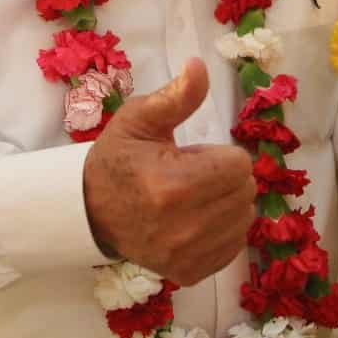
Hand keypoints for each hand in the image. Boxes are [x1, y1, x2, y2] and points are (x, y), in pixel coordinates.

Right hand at [83, 58, 254, 286]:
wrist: (91, 210)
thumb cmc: (119, 159)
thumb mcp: (141, 118)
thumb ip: (177, 95)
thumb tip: (199, 65)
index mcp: (174, 184)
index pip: (239, 164)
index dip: (220, 154)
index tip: (193, 156)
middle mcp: (184, 225)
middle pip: (245, 191)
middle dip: (226, 177)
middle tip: (192, 175)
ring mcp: (187, 254)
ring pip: (244, 218)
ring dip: (228, 203)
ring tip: (194, 197)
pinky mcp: (190, 272)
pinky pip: (234, 245)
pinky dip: (223, 230)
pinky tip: (197, 219)